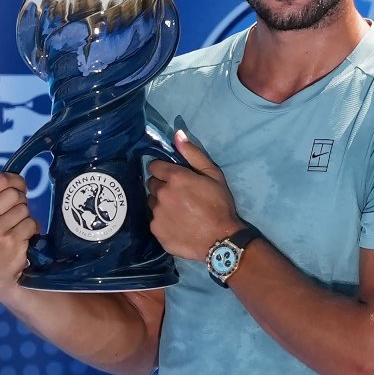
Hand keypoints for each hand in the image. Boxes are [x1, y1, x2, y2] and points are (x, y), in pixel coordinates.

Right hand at [0, 172, 40, 302]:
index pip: (1, 179)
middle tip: (15, 218)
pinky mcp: (11, 241)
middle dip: (21, 203)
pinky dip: (32, 231)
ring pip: (25, 209)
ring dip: (26, 220)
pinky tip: (21, 242)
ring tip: (15, 233)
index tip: (20, 189)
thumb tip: (17, 178)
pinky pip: (31, 224)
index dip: (16, 182)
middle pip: (15, 193)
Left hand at [146, 130, 243, 260]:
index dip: (164, 171)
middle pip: (152, 185)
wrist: (221, 240)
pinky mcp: (156, 231)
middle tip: (179, 196)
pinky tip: (177, 225)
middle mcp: (162, 194)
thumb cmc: (220, 205)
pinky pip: (154, 221)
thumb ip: (193, 154)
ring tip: (178, 212)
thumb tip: (177, 134)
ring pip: (152, 203)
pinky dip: (163, 221)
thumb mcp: (213, 174)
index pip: (154, 167)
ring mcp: (157, 214)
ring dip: (161, 204)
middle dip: (162, 187)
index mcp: (175, 178)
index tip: (174, 177)